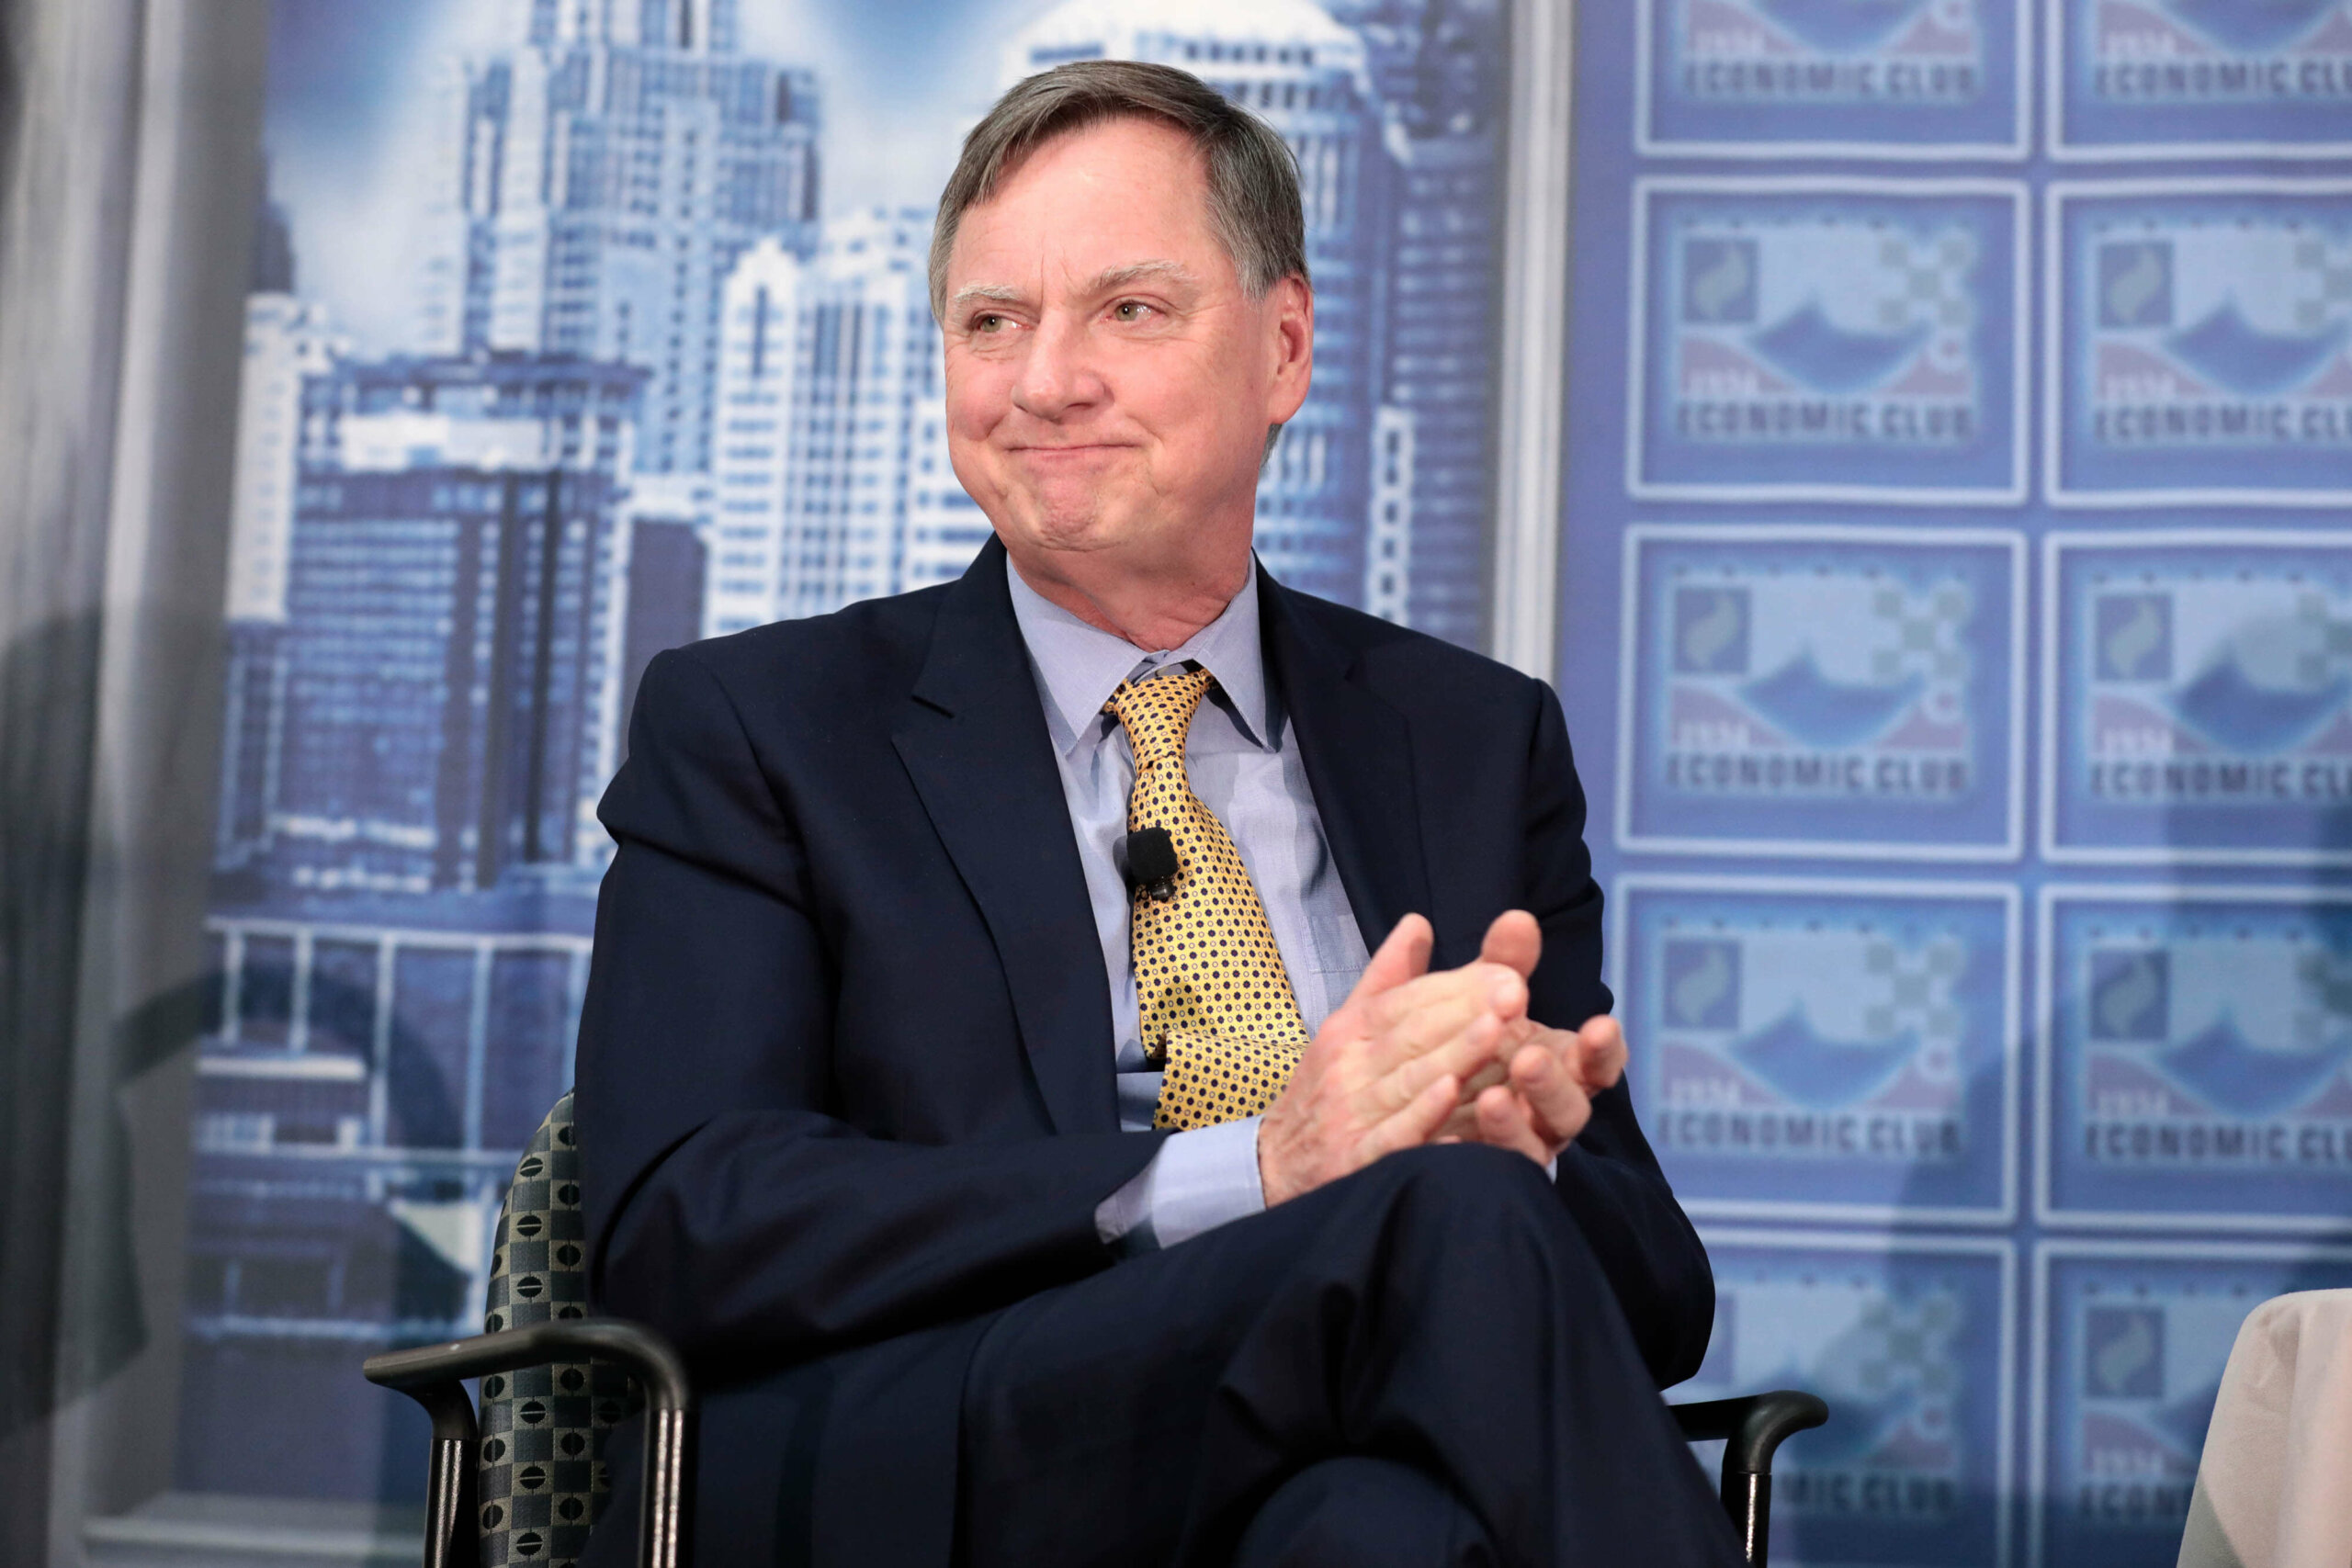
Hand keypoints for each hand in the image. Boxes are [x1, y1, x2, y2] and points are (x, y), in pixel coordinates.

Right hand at [1256, 914, 1530, 1205]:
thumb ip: (1389, 978)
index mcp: (1350, 1031)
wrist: (1273, 1167)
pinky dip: (1421, 1118)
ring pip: (1407, 1082)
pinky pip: (1391, 1137)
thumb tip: (1418, 922)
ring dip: (1452, 1056)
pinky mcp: (1353, 1162)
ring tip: (1497, 1032)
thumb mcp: (1347, 1029)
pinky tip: (1452, 1099)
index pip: (1406, 1002)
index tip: (1508, 972)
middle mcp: (1347, 1068)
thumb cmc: (1324, 1092)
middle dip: (1465, 1012)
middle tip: (1515, 992)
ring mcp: (1349, 1116)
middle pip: (1412, 1036)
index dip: (1456, 987)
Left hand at [1441, 910, 1627, 1165]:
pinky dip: (1465, 1157)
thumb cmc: (1463, 1050)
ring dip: (1512, 1124)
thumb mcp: (1475, 1001)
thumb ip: (1500, 964)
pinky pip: (1477, 1175)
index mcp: (1556, 1067)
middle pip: (1570, 1108)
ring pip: (1531, 1148)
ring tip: (1487, 1100)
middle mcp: (1544, 1114)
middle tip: (1530, 1057)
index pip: (1596, 1062)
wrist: (1400, 1115)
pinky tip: (1446, 1142)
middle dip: (1554, 1083)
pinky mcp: (1474, 1178)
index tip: (1600, 1025)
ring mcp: (1514, 1151)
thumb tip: (1518, 917)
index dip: (1603, 1049)